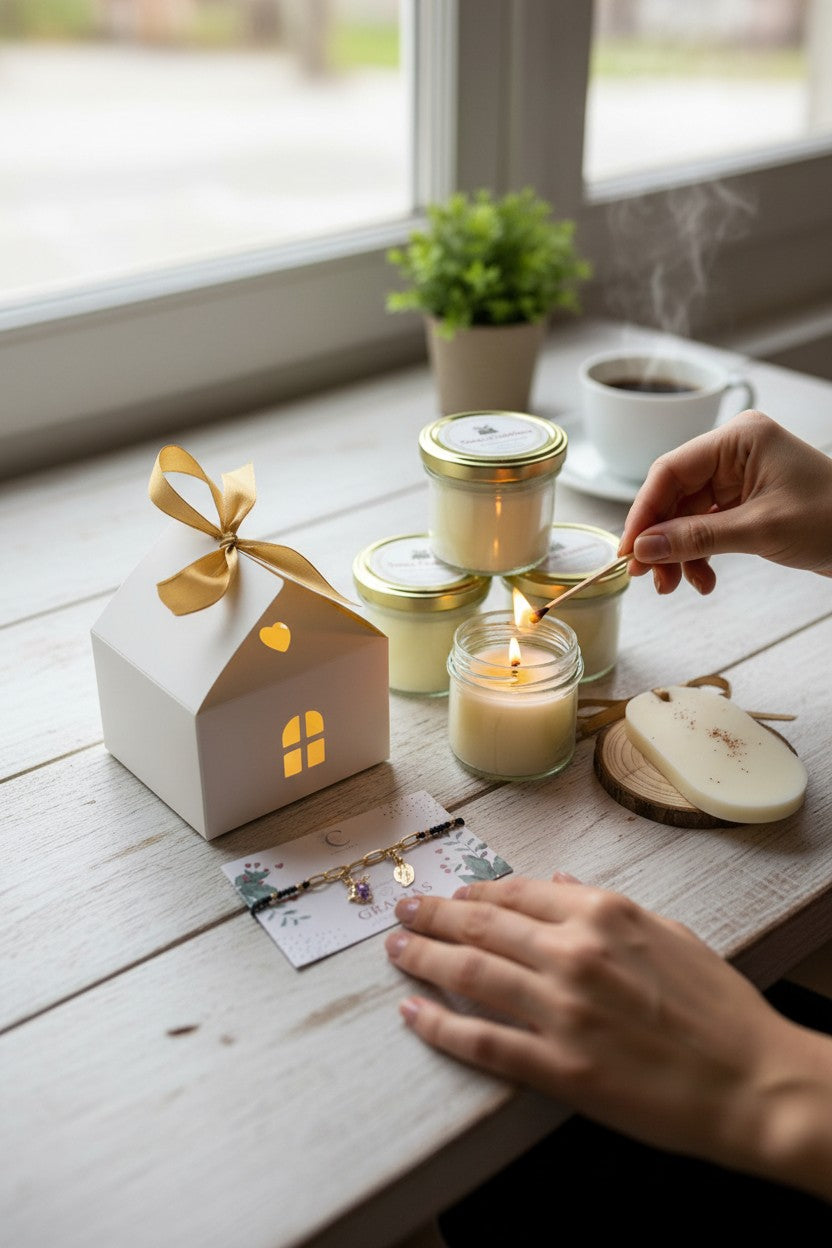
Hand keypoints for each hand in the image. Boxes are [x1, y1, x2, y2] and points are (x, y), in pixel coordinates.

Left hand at [385, 874, 831, 1200]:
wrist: (752, 1081)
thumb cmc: (717, 1007)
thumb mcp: (667, 934)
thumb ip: (603, 905)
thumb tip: (554, 881)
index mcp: (603, 913)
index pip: (517, 891)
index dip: (475, 892)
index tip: (451, 893)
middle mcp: (574, 952)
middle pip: (481, 924)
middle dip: (433, 914)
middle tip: (403, 912)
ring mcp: (562, 1010)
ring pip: (470, 972)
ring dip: (423, 958)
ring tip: (396, 950)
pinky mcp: (559, 1067)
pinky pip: (482, 1041)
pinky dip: (440, 1025)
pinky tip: (414, 1015)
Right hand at [618, 409, 831, 594]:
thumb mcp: (760, 530)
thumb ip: (697, 538)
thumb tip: (645, 547)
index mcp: (738, 439)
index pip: (670, 471)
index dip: (643, 512)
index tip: (629, 549)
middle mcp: (734, 453)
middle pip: (674, 495)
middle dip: (661, 539)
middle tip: (649, 576)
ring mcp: (739, 477)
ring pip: (686, 516)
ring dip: (679, 553)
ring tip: (678, 586)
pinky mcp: (745, 502)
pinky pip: (706, 526)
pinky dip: (699, 554)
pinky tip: (703, 579)